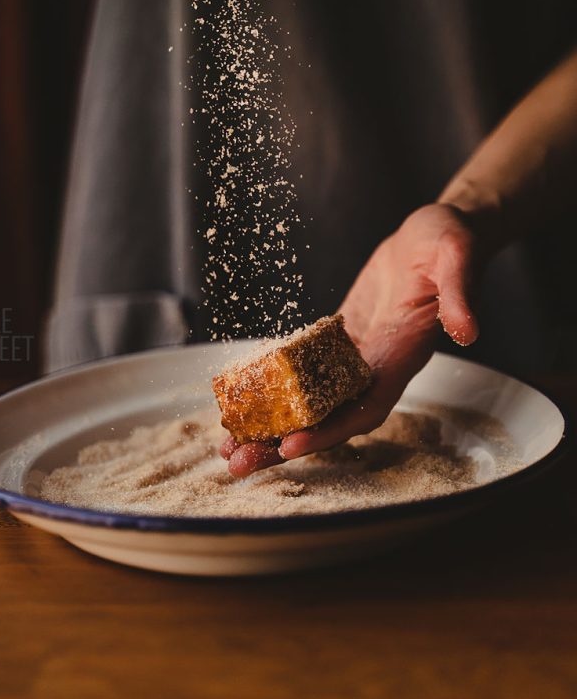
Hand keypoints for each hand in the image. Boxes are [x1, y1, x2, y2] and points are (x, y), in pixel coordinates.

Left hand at [222, 204, 490, 476]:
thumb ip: (460, 295)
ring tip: (229, 446)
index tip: (292, 446)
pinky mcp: (339, 340)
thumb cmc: (449, 241)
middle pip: (330, 419)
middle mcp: (377, 365)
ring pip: (313, 402)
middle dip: (285, 444)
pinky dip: (275, 389)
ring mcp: (356, 356)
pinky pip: (303, 373)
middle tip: (238, 464)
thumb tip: (469, 331)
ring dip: (273, 426)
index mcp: (403, 354)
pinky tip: (243, 400)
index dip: (331, 431)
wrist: (433, 234)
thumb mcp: (457, 257)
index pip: (366, 406)